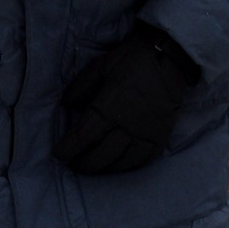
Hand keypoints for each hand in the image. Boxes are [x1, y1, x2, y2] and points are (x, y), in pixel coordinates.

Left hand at [56, 25, 201, 174]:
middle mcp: (127, 126)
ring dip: (106, 168)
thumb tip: (67, 104)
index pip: (83, 136)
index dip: (68, 149)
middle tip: (75, 164)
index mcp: (108, 107)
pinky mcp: (161, 136)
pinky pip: (145, 160)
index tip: (59, 155)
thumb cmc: (132, 60)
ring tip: (96, 167)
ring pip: (122, 162)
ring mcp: (146, 133)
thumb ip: (81, 86)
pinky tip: (121, 165)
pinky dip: (130, 166)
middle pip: (101, 155)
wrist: (169, 59)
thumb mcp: (100, 66)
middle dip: (84, 163)